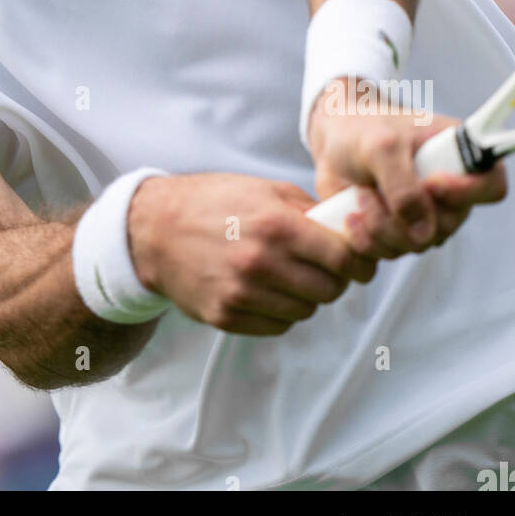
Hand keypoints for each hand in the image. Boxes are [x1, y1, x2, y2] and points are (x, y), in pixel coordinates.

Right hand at [127, 171, 377, 336]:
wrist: (154, 229)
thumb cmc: (212, 203)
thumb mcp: (263, 189)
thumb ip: (308, 210)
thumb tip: (348, 230)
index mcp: (275, 225)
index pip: (344, 258)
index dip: (360, 262)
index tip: (360, 262)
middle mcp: (261, 262)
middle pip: (330, 290)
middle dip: (333, 279)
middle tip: (321, 267)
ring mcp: (242, 294)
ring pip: (305, 311)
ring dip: (304, 296)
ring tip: (286, 275)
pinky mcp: (226, 317)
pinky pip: (277, 326)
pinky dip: (279, 312)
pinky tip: (265, 290)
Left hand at [308, 77, 507, 256]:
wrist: (331, 142)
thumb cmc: (360, 129)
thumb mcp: (380, 146)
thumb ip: (403, 185)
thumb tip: (422, 229)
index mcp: (457, 154)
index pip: (491, 186)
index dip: (468, 193)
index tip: (431, 184)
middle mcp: (449, 190)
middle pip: (448, 226)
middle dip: (403, 215)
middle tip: (374, 189)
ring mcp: (426, 214)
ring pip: (418, 244)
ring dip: (380, 226)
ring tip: (361, 196)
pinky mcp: (400, 231)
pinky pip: (392, 253)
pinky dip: (367, 240)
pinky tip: (351, 216)